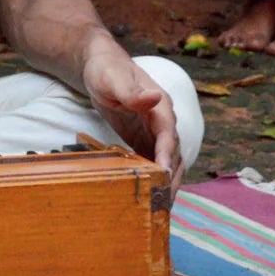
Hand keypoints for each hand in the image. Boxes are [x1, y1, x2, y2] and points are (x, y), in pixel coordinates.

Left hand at [80, 36, 182, 194]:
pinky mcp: (144, 140)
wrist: (101, 66)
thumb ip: (132, 91)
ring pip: (167, 162)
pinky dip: (154, 179)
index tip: (164, 176)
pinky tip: (146, 196)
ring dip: (166, 184)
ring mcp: (154, 132)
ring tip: (158, 209)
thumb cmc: (106, 70)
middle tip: (163, 204)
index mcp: (160, 107)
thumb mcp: (114, 79)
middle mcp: (163, 121)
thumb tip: (154, 97)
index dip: (167, 156)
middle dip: (171, 179)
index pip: (168, 135)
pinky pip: (153, 162)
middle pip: (174, 154)